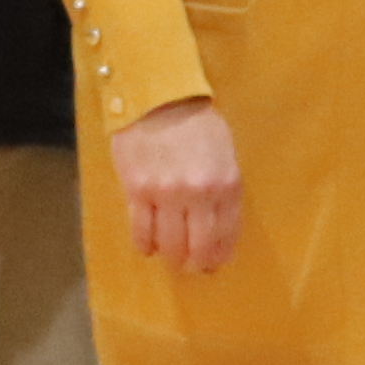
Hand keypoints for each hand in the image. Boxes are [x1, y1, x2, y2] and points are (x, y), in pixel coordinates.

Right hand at [115, 99, 243, 272]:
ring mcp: (166, 195)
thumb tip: (218, 222)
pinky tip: (148, 246)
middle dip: (197, 263)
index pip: (227, 233)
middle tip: (192, 266)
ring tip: (170, 258)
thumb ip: (224, 187)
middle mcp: (199, 194)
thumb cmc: (196, 122)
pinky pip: (141, 231)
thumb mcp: (224, 152)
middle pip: (199, 246)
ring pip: (170, 244)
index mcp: (226, 184)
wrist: (158, 98)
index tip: (215, 262)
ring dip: (171, 257)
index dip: (220, 254)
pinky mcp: (137, 191)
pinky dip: (145, 245)